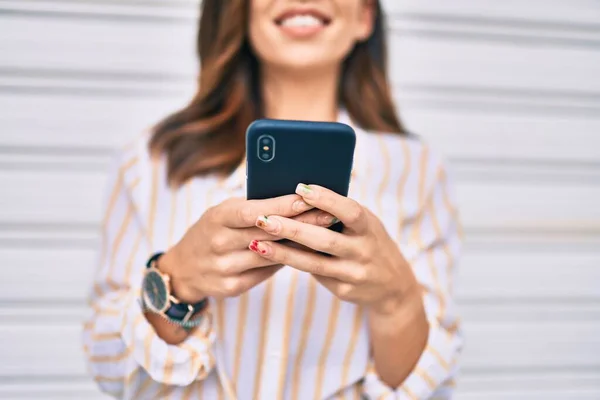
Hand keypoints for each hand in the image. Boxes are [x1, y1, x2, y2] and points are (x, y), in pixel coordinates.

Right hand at [160, 194, 337, 303]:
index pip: (254, 211)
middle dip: (301, 223)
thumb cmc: (211, 231)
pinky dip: (286, 261)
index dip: (282, 205)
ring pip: (271, 255)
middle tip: (329, 216)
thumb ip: (250, 208)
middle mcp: (219, 243)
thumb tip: (293, 199)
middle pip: (268, 233)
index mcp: (216, 218)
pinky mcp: (232, 287)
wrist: (183, 269)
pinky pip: (267, 272)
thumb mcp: (221, 213)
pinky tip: (305, 254)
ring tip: (324, 234)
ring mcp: (225, 268)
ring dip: (299, 244)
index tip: (309, 198)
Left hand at [250, 184, 419, 315]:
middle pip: (324, 240)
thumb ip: (342, 212)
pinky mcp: (343, 290)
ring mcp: (353, 273)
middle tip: (263, 219)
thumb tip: (303, 193)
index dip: (326, 200)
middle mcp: (364, 251)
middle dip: (292, 229)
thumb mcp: (367, 223)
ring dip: (282, 253)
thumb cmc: (370, 242)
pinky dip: (292, 263)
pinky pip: (314, 274)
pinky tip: (270, 256)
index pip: (349, 212)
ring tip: (257, 242)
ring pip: (313, 263)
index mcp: (369, 228)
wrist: (393, 286)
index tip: (299, 188)